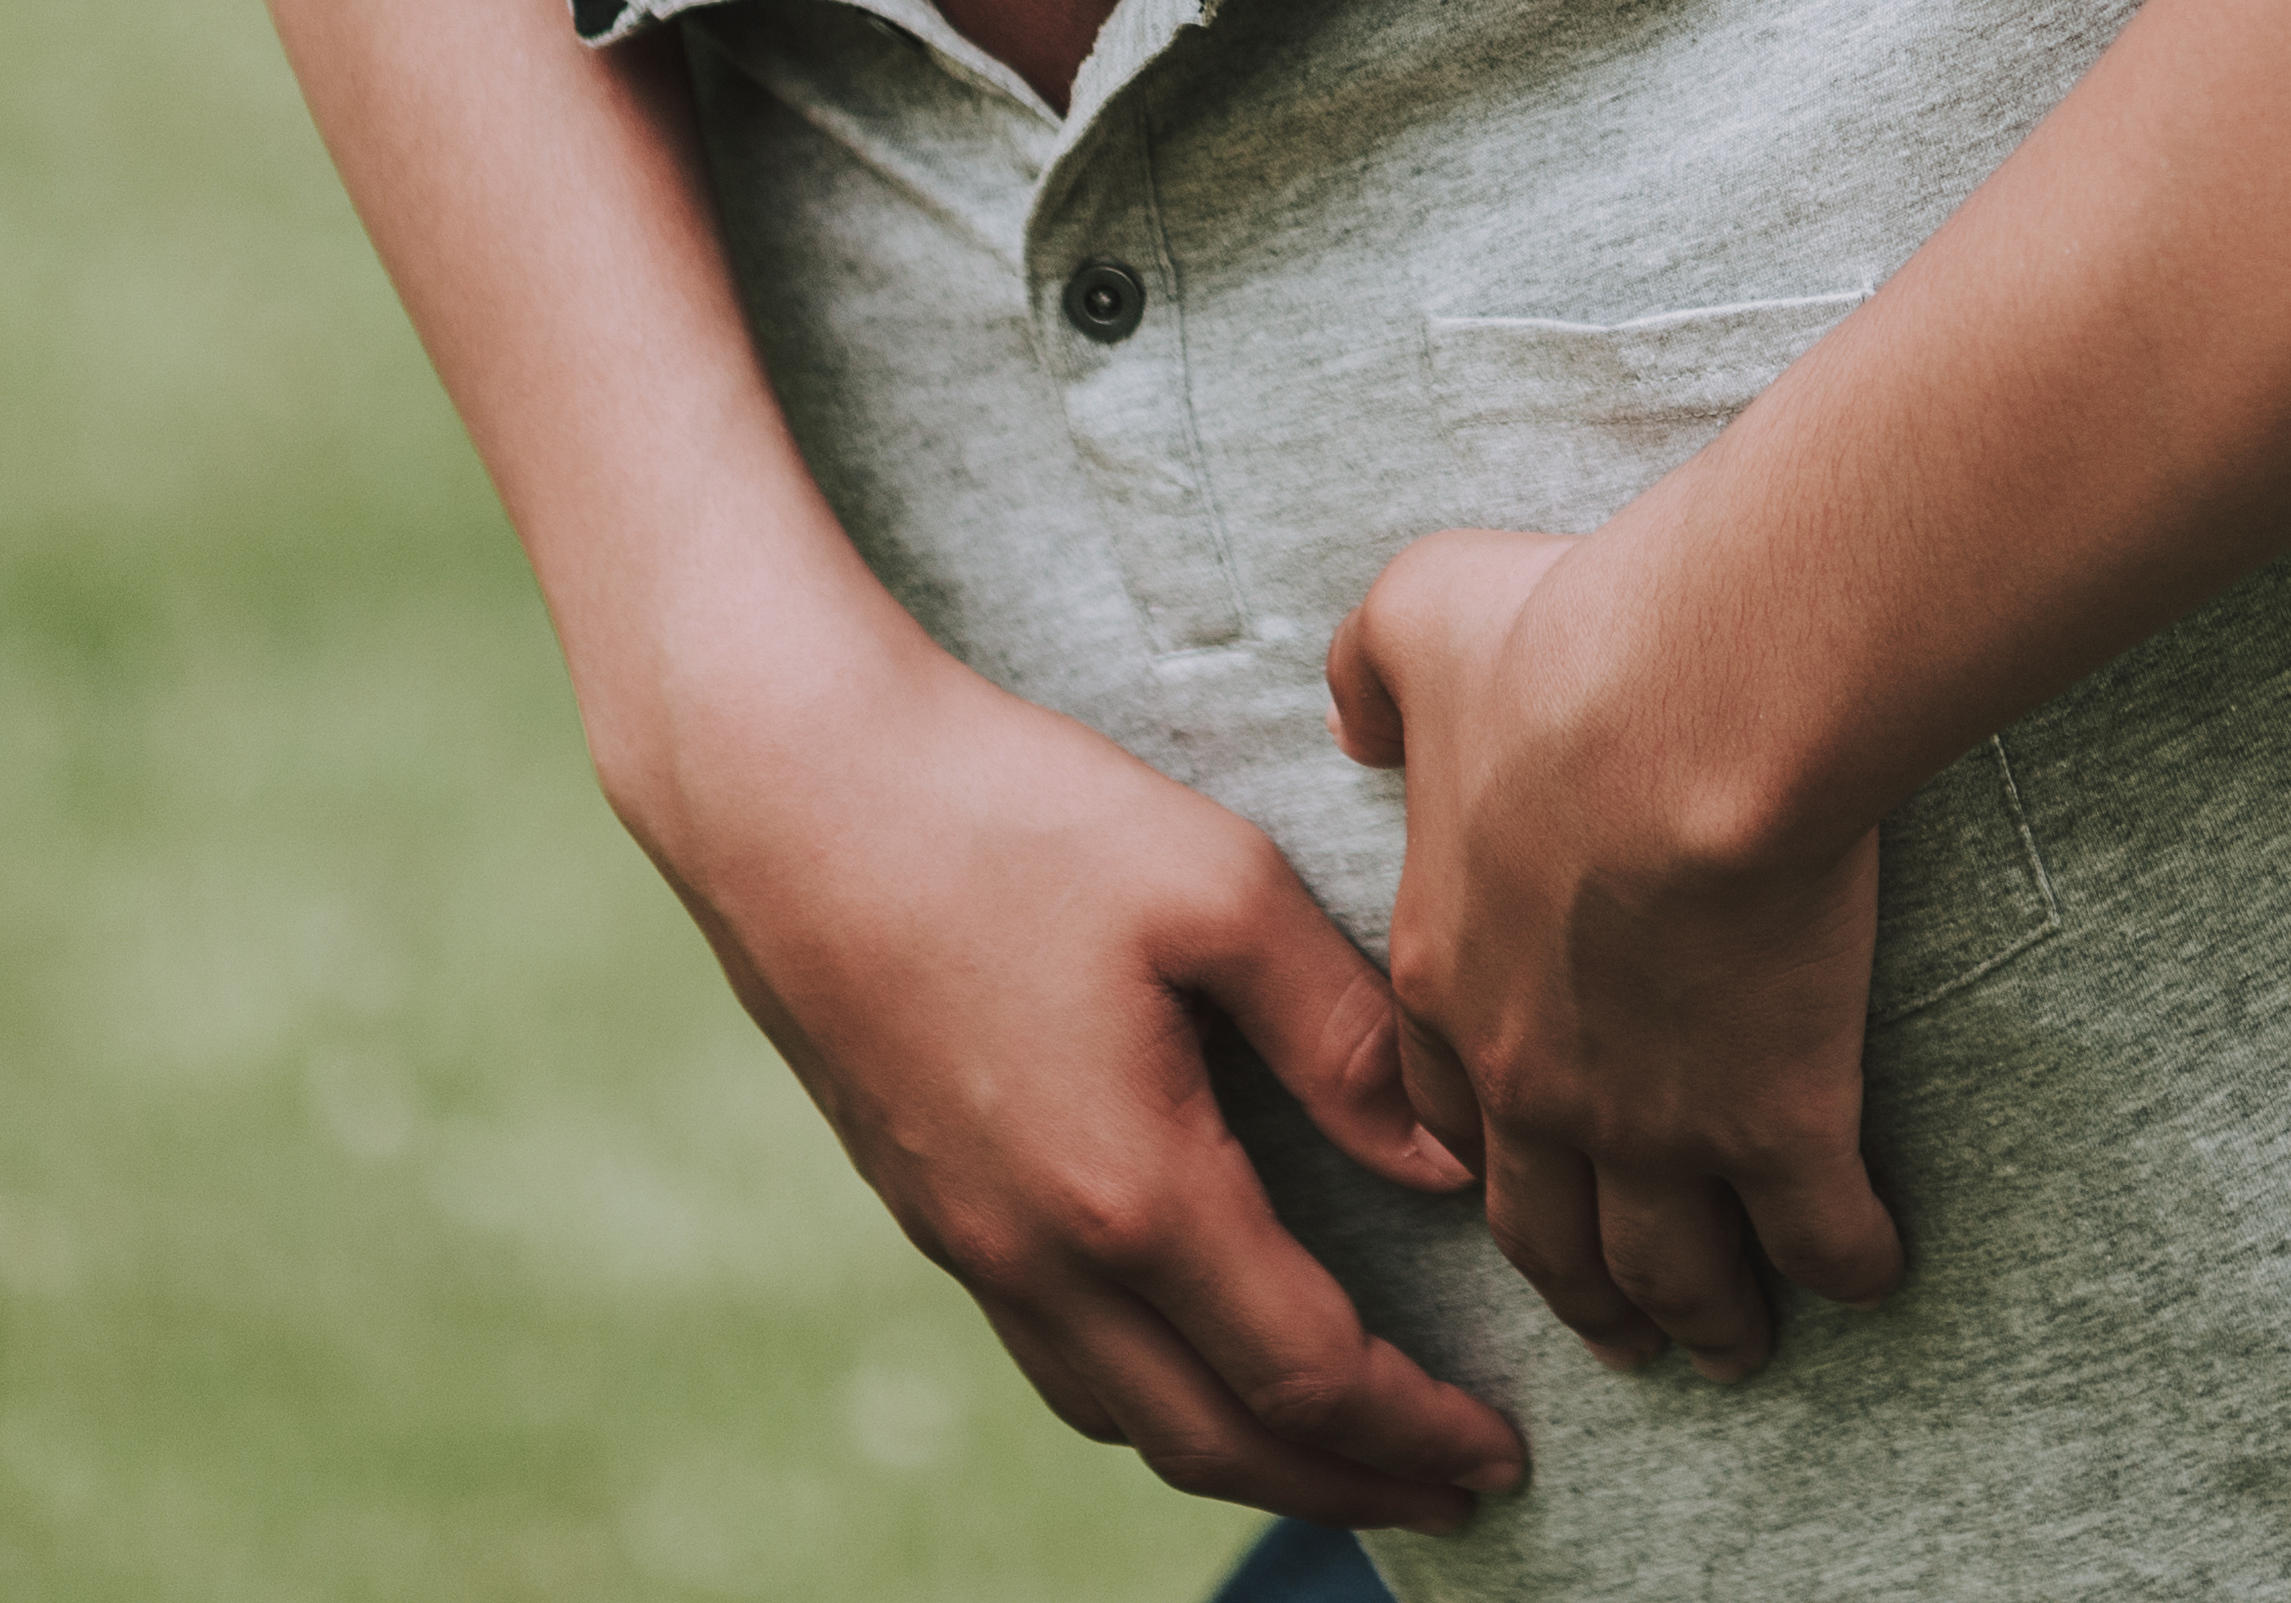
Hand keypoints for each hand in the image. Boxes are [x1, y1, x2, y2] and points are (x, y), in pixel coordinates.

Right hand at [641, 622, 1526, 1529]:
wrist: (790, 790)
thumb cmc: (1011, 813)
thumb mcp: (1218, 888)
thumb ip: (1344, 1037)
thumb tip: (1446, 1163)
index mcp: (1130, 1190)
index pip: (1304, 1371)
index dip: (1414, 1430)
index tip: (1499, 1454)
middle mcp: (1038, 1253)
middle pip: (1214, 1440)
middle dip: (1346, 1486)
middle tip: (1452, 1499)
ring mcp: (969, 1241)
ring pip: (1123, 1417)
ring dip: (1246, 1455)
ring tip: (1343, 1449)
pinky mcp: (928, 1205)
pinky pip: (1057, 1359)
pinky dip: (1151, 1398)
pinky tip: (1196, 1355)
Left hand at [1328, 523, 1905, 1380]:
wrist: (1688, 712)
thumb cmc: (1563, 650)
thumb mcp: (1418, 619)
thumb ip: (1372, 668)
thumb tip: (1351, 708)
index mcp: (1449, 973)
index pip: (1444, 1105)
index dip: (1478, 1153)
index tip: (1505, 1180)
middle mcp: (1534, 1078)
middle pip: (1548, 1224)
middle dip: (1582, 1289)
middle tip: (1617, 1332)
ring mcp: (1654, 1117)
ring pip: (1670, 1261)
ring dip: (1701, 1314)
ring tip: (1732, 1349)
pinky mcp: (1777, 1120)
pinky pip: (1815, 1229)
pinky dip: (1845, 1263)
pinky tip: (1872, 1276)